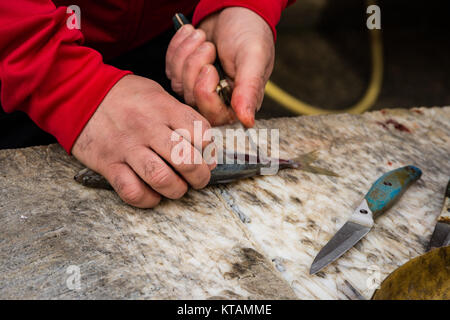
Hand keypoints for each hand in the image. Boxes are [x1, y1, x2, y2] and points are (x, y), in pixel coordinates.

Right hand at [72, 75, 215, 207]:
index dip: (210, 150)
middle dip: (200, 176)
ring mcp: (127, 147)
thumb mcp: (158, 94)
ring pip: (161, 179)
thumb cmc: (125, 96)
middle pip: (185, 160)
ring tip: (178, 187)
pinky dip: (147, 199)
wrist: (78, 92)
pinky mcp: (108, 164)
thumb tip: (205, 149)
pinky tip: (152, 194)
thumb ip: (181, 117)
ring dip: (176, 190)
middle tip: (199, 178)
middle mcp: (147, 128)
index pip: (201, 133)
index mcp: (164, 108)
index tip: (207, 156)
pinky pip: (132, 191)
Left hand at [166, 7, 274, 126]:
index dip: (204, 92)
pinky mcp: (186, 75)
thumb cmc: (250, 33)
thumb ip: (249, 90)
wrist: (236, 10)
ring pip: (179, 84)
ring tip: (202, 37)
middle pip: (192, 99)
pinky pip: (170, 69)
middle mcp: (219, 99)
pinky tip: (191, 36)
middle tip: (209, 46)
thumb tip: (248, 121)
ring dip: (186, 54)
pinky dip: (178, 48)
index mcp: (239, 101)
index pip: (213, 114)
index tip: (210, 68)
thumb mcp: (253, 59)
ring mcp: (199, 88)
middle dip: (193, 68)